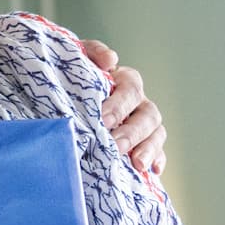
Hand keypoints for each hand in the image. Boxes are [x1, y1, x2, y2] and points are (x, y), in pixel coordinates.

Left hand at [79, 38, 166, 177]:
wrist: (66, 98)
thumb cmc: (73, 80)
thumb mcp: (78, 60)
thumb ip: (92, 53)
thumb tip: (111, 59)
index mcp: (124, 81)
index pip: (131, 88)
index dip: (120, 104)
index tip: (102, 120)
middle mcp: (138, 103)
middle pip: (147, 115)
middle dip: (131, 132)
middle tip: (114, 145)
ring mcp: (143, 124)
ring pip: (156, 133)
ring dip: (148, 148)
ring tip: (137, 163)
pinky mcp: (143, 144)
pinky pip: (158, 152)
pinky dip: (157, 160)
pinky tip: (151, 171)